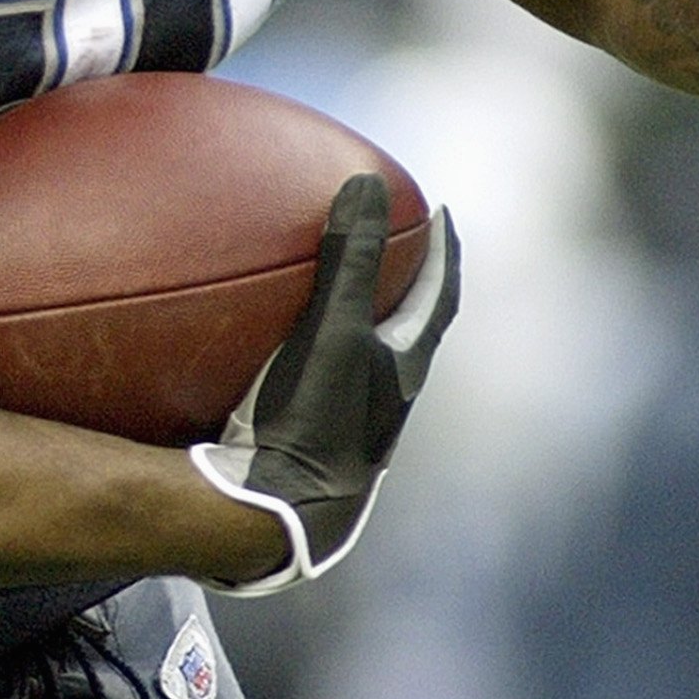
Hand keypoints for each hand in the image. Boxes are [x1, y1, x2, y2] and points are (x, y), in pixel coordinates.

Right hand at [190, 174, 459, 594]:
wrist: (271, 518)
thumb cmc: (311, 424)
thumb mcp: (333, 332)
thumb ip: (350, 259)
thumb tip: (365, 181)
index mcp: (404, 373)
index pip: (439, 301)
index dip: (444, 255)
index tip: (442, 215)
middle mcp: (386, 406)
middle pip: (408, 335)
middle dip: (403, 291)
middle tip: (391, 249)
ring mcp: (348, 435)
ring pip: (364, 368)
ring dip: (356, 329)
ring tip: (328, 293)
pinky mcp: (306, 454)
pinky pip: (314, 390)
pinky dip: (301, 359)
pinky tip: (254, 355)